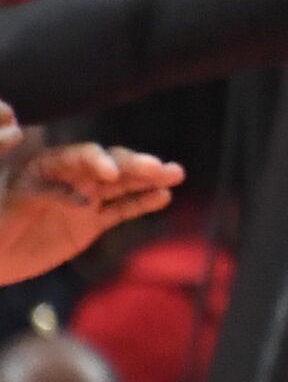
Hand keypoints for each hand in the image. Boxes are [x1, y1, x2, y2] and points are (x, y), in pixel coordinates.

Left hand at [0, 112, 177, 282]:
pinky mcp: (90, 224)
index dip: (96, 161)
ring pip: (121, 185)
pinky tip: (163, 197)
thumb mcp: (4, 195)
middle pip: (107, 166)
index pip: (77, 157)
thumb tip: (48, 162)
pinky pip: (120, 211)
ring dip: (148, 178)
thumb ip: (25, 175)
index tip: (110, 174)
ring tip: (176, 174)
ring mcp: (83, 200)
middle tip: (159, 168)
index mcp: (45, 166)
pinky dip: (142, 203)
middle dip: (134, 165)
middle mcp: (70, 178)